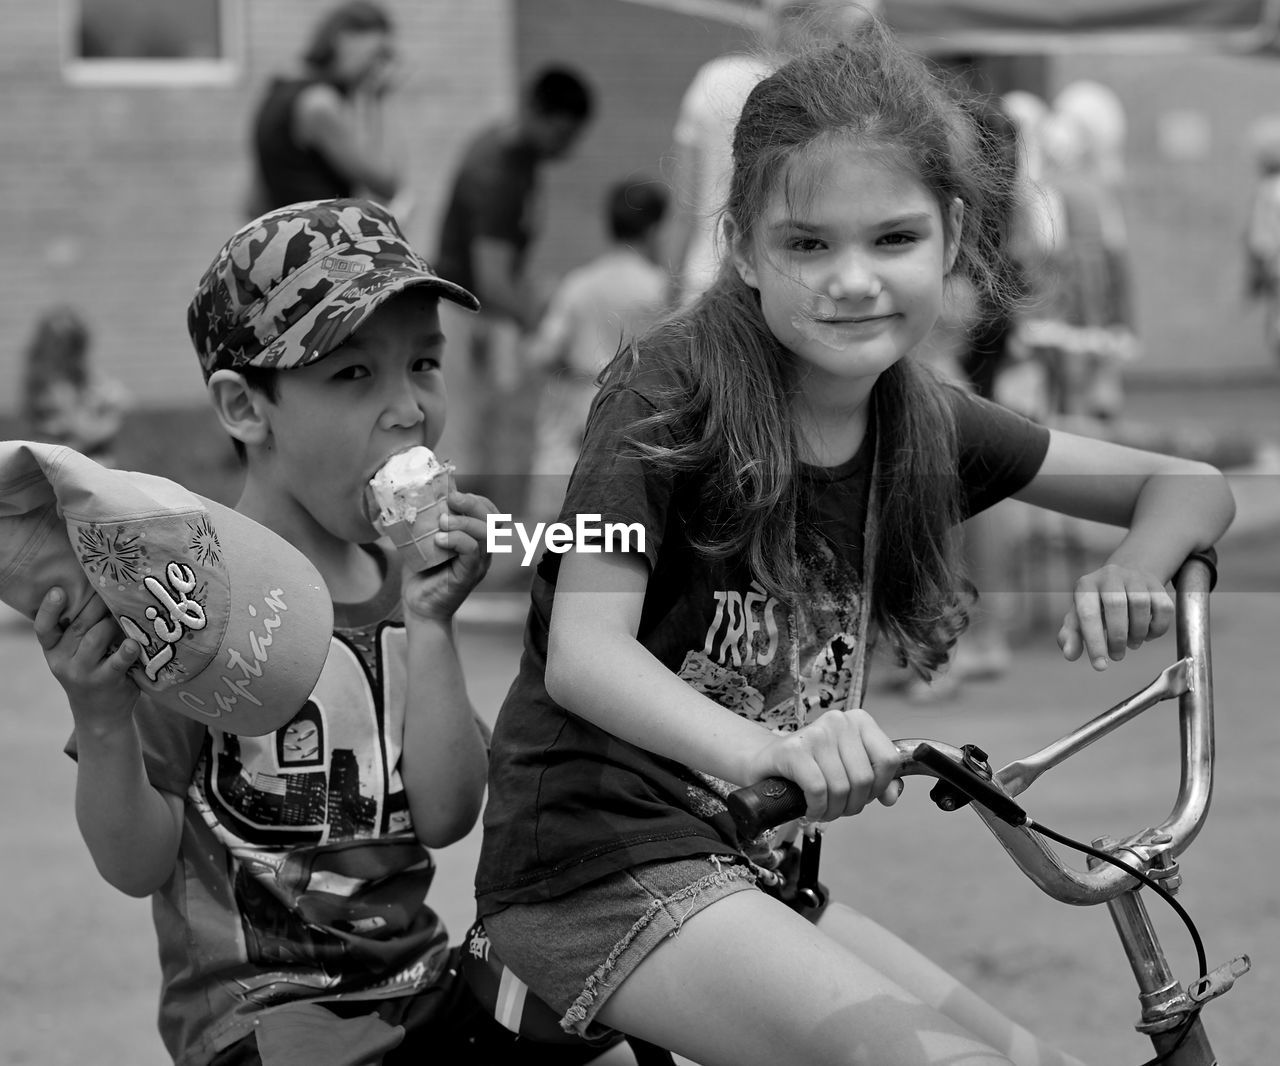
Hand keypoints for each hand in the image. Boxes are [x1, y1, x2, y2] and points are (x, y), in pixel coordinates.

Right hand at [33, 588, 140, 732]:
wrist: (99, 714)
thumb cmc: (91, 672)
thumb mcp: (74, 654)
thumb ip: (79, 630)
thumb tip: (100, 591)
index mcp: (53, 649)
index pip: (44, 628)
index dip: (49, 609)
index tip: (59, 590)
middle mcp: (62, 660)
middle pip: (78, 626)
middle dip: (97, 604)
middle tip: (113, 589)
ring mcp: (83, 672)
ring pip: (96, 637)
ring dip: (113, 622)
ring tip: (127, 613)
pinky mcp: (105, 681)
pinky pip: (117, 662)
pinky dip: (127, 651)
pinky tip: (135, 643)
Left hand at [401, 487, 497, 621]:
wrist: (419, 606)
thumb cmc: (422, 572)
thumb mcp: (426, 540)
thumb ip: (430, 520)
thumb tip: (421, 494)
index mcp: (477, 539)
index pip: (489, 512)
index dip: (475, 499)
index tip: (451, 493)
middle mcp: (483, 550)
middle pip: (493, 518)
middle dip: (472, 503)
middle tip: (451, 498)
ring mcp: (479, 563)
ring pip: (485, 532)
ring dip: (463, 521)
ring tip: (442, 522)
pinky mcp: (469, 575)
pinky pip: (472, 550)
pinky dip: (457, 539)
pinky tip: (439, 539)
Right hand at [744, 709, 902, 823]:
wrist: (765, 762)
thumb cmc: (811, 766)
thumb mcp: (848, 770)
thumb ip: (877, 781)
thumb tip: (892, 796)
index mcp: (858, 720)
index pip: (888, 760)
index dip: (879, 787)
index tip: (863, 795)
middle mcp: (838, 721)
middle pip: (864, 779)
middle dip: (853, 804)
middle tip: (838, 808)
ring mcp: (815, 733)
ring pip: (841, 788)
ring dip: (833, 811)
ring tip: (823, 810)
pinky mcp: (793, 750)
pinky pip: (818, 790)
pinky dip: (817, 808)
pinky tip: (810, 808)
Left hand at [1058, 563, 1173, 669]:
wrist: (1122, 579)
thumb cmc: (1096, 605)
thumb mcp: (1078, 617)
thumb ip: (1071, 636)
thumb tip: (1069, 654)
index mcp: (1086, 586)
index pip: (1088, 613)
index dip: (1094, 642)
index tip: (1100, 665)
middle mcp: (1110, 576)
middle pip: (1116, 605)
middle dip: (1118, 637)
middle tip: (1117, 656)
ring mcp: (1135, 577)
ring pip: (1141, 604)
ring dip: (1138, 632)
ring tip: (1131, 644)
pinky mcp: (1156, 584)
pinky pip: (1163, 607)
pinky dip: (1157, 627)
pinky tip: (1147, 634)